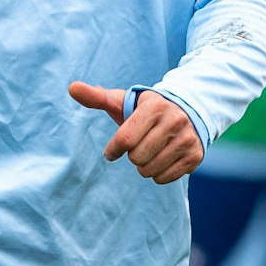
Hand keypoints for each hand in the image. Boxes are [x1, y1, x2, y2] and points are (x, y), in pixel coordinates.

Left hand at [67, 82, 203, 184]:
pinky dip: (158, 174)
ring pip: (150, 170)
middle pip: (137, 158)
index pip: (125, 140)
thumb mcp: (122, 101)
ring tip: (150, 151)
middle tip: (139, 145)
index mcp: (154, 106)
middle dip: (132, 155)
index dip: (114, 149)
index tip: (112, 150)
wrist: (186, 112)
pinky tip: (162, 158)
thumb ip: (96, 97)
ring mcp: (187, 139)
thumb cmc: (144, 110)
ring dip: (144, 166)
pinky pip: (164, 178)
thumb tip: (71, 87)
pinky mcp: (195, 156)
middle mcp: (174, 121)